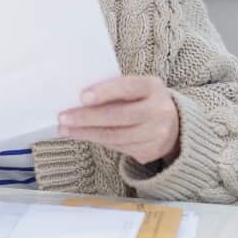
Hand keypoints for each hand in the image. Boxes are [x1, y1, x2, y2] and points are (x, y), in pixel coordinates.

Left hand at [57, 75, 179, 165]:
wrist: (174, 125)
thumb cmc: (142, 100)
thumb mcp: (136, 88)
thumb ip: (114, 89)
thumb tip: (77, 98)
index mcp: (153, 87)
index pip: (127, 87)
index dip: (104, 92)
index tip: (81, 97)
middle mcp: (159, 110)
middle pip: (118, 116)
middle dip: (87, 117)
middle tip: (63, 117)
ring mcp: (157, 133)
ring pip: (115, 135)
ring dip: (86, 132)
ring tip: (65, 129)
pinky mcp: (150, 151)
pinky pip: (118, 147)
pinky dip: (96, 140)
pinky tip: (81, 135)